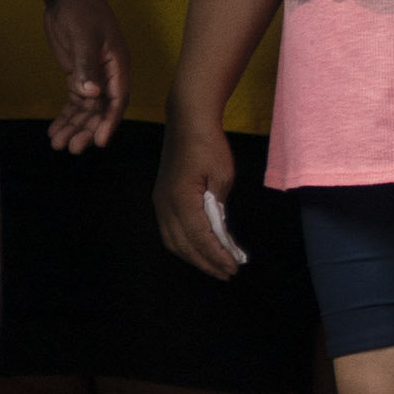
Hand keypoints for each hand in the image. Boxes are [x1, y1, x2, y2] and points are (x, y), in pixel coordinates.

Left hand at [40, 0, 126, 154]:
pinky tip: (54, 130)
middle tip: (72, 148)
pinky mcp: (78, 76)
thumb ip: (87, 66)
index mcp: (117, 67)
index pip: (117, 101)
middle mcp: (108, 76)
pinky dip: (65, 116)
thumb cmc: (82, 11)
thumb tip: (92, 95)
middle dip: (87, 130)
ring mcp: (93, 77)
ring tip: (57, 145)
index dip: (109, 122)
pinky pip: (74, 102)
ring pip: (86, 110)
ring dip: (73, 127)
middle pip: (100, 111)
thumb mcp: (85, 38)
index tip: (99, 141)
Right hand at [154, 125, 244, 280]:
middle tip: (227, 273)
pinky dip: (185, 244)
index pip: (199, 238)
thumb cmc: (208, 144)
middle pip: (182, 245)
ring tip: (214, 265)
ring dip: (193, 256)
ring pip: (172, 241)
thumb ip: (219, 206)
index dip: (216, 256)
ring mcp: (160, 202)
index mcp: (180, 200)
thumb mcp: (223, 175)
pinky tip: (199, 247)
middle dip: (205, 263)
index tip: (233, 267)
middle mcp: (165, 205)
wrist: (187, 120)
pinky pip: (170, 230)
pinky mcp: (161, 198)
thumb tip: (219, 229)